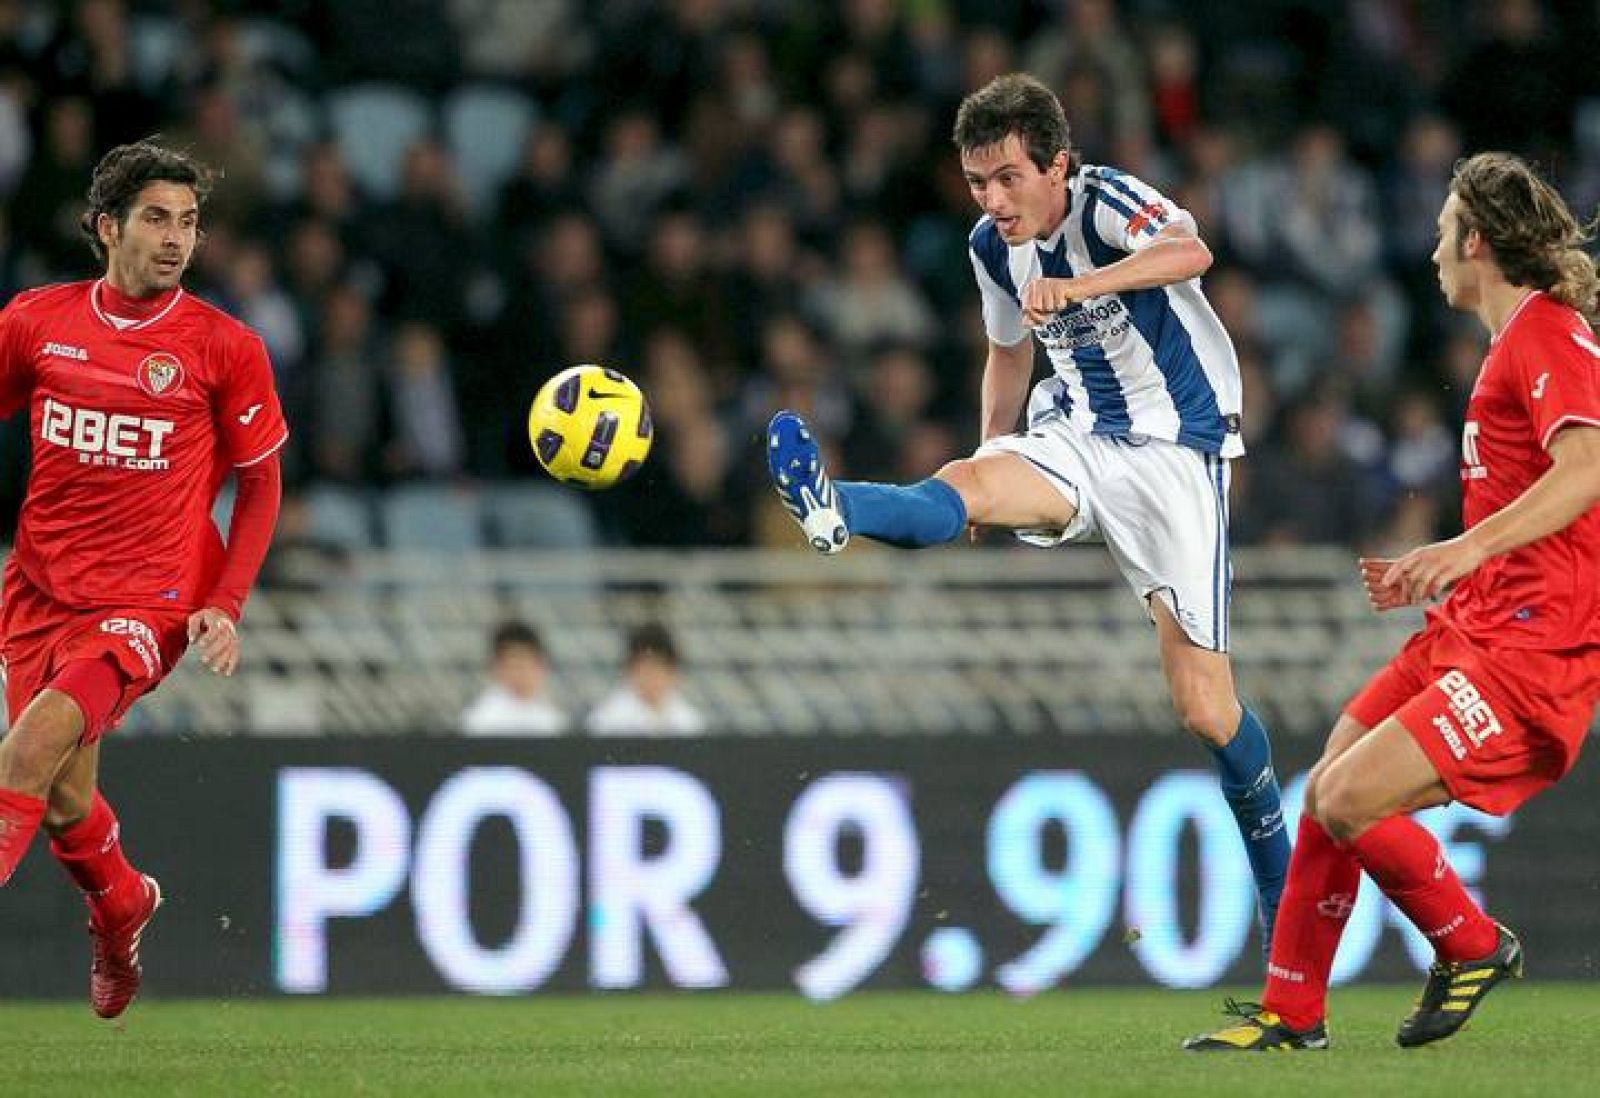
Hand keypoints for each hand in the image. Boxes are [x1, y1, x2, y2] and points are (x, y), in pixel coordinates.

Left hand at [188, 607, 239, 676]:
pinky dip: (232, 664)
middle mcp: (228, 629)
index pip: (215, 630)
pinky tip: (227, 673)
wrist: (221, 613)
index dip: (209, 637)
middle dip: (214, 651)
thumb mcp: (196, 617)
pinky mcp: (235, 643)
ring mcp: (233, 636)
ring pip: (231, 649)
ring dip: (224, 660)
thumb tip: (192, 640)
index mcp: (218, 621)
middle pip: (224, 641)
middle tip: (203, 660)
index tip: (200, 645)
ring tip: (214, 670)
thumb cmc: (205, 617)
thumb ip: (193, 627)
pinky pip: (236, 653)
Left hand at [1022, 277, 1089, 326]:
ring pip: (1046, 307)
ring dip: (1054, 309)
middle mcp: (1036, 283)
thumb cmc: (1058, 299)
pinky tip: (1063, 299)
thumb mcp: (1043, 310)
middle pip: (1035, 308)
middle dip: (1044, 314)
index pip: (1025, 308)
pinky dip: (1062, 305)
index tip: (1042, 317)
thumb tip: (1025, 323)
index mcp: (1029, 288)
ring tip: (1057, 302)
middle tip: (1051, 310)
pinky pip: (1058, 305)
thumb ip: (1033, 317)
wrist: (1078, 289)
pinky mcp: (1058, 286)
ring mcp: (1047, 283)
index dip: (1034, 317)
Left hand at [1364, 536, 1486, 609]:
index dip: (1391, 575)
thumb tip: (1406, 576)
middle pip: (1408, 576)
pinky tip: (1432, 599)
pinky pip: (1436, 586)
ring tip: (1415, 602)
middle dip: (1404, 590)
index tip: (1384, 584)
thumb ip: (1418, 563)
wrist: (1473, 545)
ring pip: (1420, 583)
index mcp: (1420, 553)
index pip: (1400, 564)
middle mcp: (1426, 558)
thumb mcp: (1430, 553)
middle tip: (1403, 599)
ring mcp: (1438, 565)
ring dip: (1416, 595)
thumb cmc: (1451, 552)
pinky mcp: (1449, 572)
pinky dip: (1432, 594)